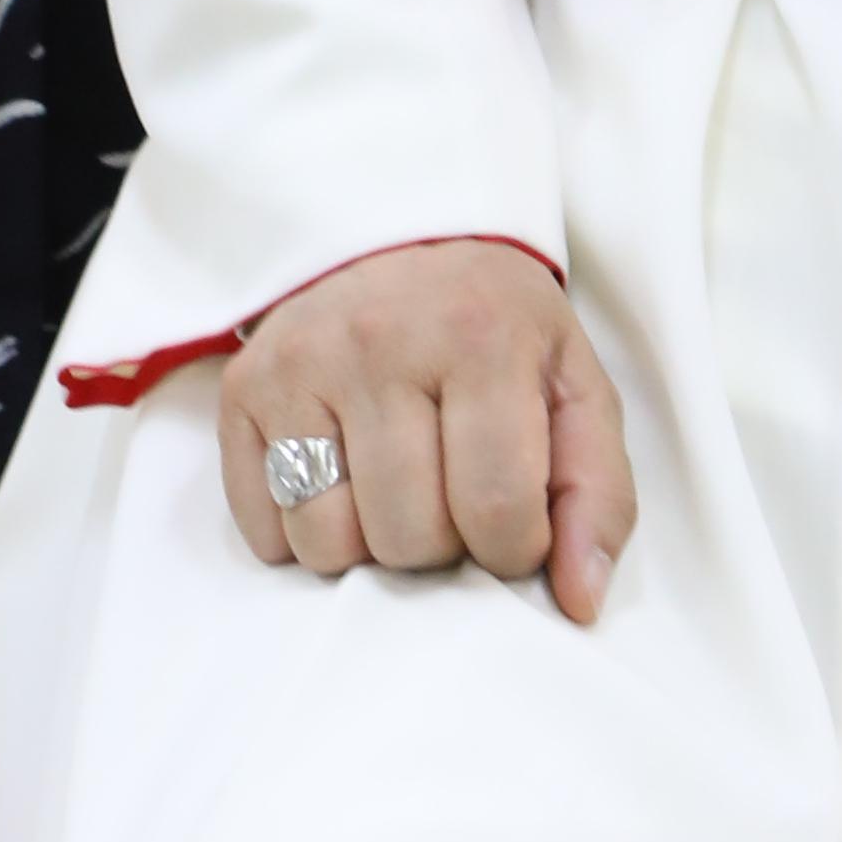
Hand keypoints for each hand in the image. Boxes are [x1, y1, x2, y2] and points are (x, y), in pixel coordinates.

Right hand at [218, 238, 635, 620]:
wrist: (401, 237)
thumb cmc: (497, 330)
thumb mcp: (573, 387)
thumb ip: (597, 495)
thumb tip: (580, 603)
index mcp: (482, 336)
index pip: (496, 512)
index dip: (514, 550)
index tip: (514, 522)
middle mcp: (382, 342)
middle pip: (408, 538)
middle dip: (441, 545)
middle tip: (450, 491)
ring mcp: (302, 363)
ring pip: (329, 544)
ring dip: (370, 546)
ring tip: (396, 488)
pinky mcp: (244, 389)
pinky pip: (266, 532)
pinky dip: (304, 534)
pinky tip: (340, 479)